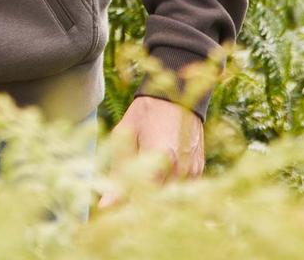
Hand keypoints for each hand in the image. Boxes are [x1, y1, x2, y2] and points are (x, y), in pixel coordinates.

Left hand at [95, 95, 203, 209]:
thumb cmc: (145, 111)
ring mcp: (192, 170)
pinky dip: (168, 192)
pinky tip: (156, 183)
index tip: (110, 212)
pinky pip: (183, 191)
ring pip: (172, 201)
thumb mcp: (125, 133)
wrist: (176, 92)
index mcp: (160, 156)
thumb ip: (117, 171)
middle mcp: (180, 167)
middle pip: (158, 204)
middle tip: (122, 205)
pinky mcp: (199, 170)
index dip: (126, 208)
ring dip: (155, 201)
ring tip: (138, 191)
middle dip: (139, 207)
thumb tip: (104, 205)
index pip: (142, 197)